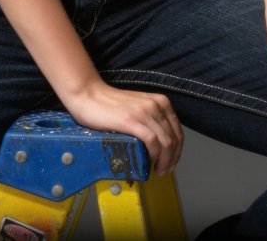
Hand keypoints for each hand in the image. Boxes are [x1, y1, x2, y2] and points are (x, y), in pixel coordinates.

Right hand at [64, 81, 183, 173]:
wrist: (89, 95)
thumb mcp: (138, 107)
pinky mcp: (131, 120)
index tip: (171, 162)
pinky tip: (149, 162)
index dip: (177, 151)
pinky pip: (152, 141)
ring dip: (165, 161)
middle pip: (174, 139)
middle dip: (172, 159)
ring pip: (166, 142)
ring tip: (157, 170)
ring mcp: (144, 112)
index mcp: (159, 101)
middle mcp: (155, 105)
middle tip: (164, 170)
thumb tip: (160, 144)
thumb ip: (150, 119)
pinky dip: (154, 155)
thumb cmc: (110, 104)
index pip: (177, 131)